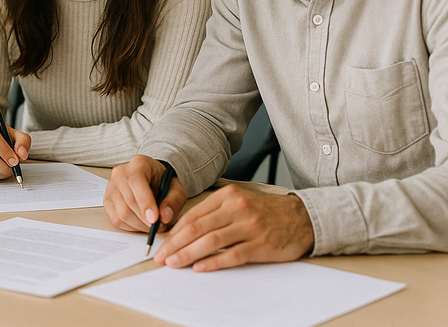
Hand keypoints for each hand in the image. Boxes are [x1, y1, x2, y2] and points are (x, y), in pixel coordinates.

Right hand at [104, 155, 185, 232]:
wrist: (152, 181)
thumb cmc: (162, 183)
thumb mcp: (176, 190)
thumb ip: (173, 202)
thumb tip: (164, 217)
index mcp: (139, 164)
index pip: (136, 181)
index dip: (145, 202)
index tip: (154, 219)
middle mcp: (121, 173)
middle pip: (129, 200)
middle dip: (146, 219)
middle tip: (159, 225)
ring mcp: (111, 187)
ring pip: (122, 213)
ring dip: (139, 225)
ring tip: (151, 224)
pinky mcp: (107, 200)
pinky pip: (117, 219)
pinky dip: (131, 226)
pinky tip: (140, 222)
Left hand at [153, 185, 314, 271]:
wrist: (302, 217)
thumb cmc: (265, 212)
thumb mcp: (238, 202)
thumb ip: (214, 213)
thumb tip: (183, 231)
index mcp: (227, 196)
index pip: (193, 215)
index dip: (174, 231)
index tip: (161, 244)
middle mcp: (236, 208)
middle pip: (198, 228)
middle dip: (175, 244)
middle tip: (161, 257)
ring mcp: (249, 226)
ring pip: (211, 241)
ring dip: (189, 254)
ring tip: (174, 263)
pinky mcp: (260, 244)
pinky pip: (232, 255)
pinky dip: (214, 262)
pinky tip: (200, 268)